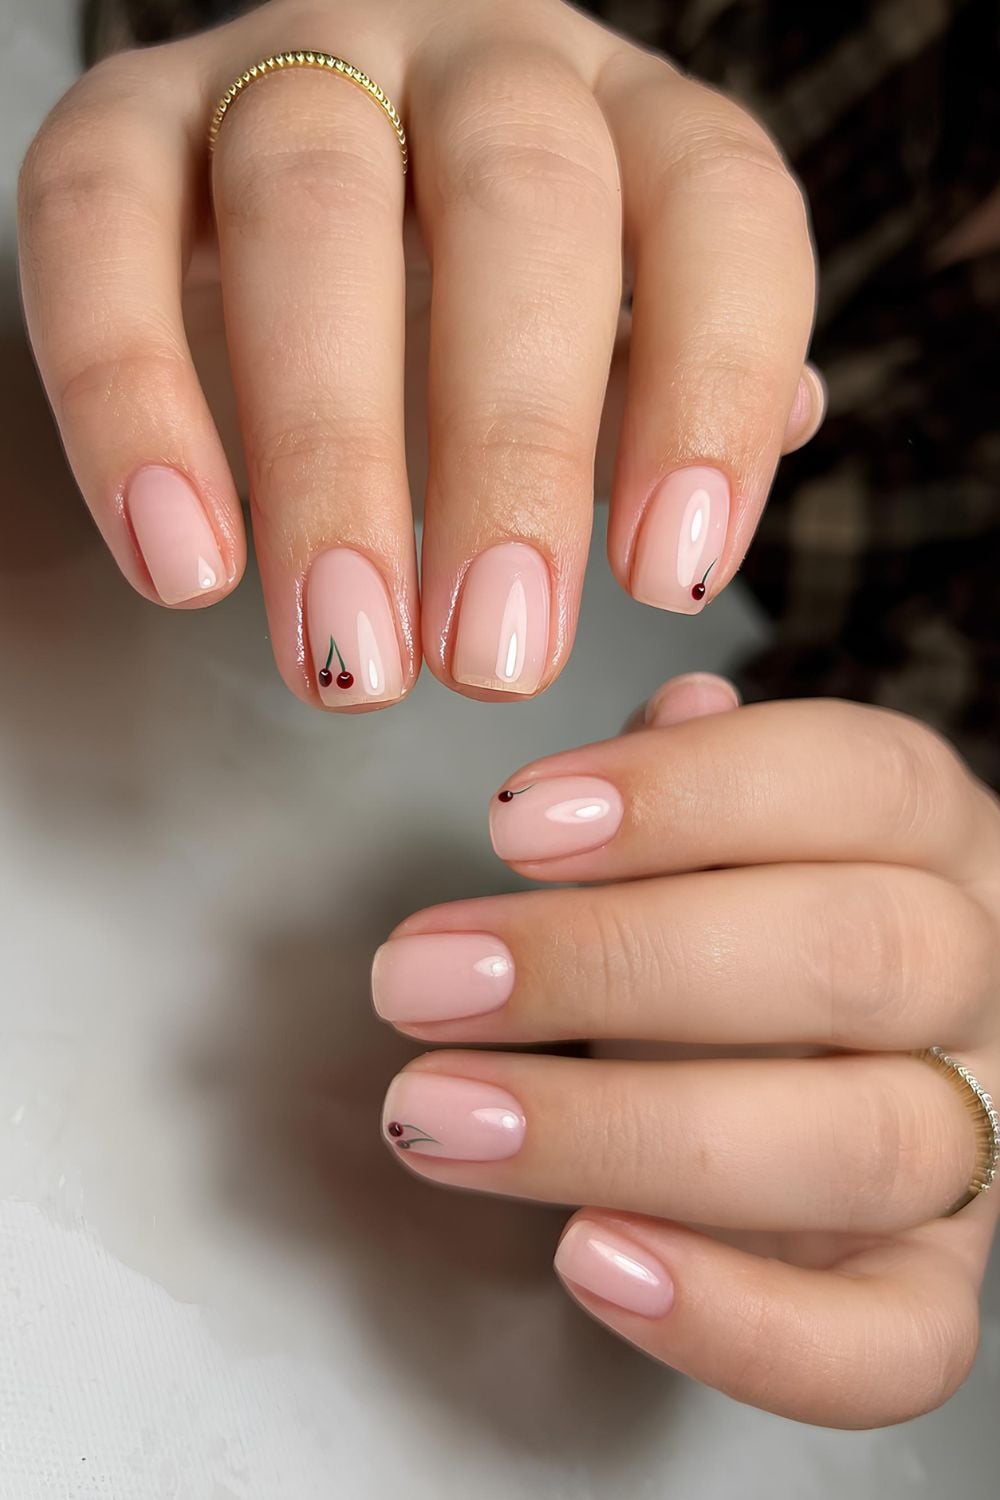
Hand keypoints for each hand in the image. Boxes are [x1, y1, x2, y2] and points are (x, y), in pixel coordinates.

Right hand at [18, 0, 820, 710]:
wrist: (280, 203)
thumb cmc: (477, 304)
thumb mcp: (607, 333)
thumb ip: (677, 373)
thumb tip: (797, 420)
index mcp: (621, 120)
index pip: (716, 207)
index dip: (711, 388)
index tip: (667, 581)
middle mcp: (471, 64)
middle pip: (520, 207)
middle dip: (511, 451)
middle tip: (494, 658)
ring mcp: (293, 68)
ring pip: (310, 211)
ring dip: (326, 453)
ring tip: (347, 649)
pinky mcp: (124, 120)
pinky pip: (98, 229)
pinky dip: (131, 400)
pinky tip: (185, 563)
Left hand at [373, 680, 999, 1426]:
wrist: (818, 1068)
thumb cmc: (741, 925)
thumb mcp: (721, 830)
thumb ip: (694, 777)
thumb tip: (679, 704)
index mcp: (930, 837)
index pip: (858, 781)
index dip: (689, 794)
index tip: (511, 824)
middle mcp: (976, 980)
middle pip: (854, 956)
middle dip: (614, 963)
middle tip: (427, 978)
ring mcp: (974, 1143)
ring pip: (863, 1143)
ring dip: (622, 1130)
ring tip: (443, 1112)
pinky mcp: (932, 1286)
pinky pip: (891, 1345)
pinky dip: (737, 1319)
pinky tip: (587, 1257)